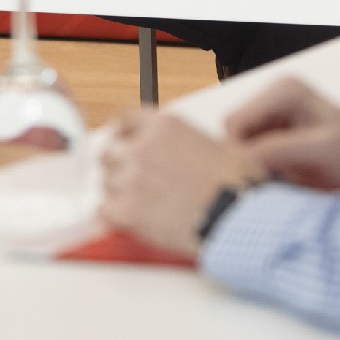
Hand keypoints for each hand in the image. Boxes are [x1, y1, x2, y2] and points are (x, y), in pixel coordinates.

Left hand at [98, 108, 259, 257]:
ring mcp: (131, 179)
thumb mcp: (222, 145)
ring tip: (140, 203)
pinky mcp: (126, 210)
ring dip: (118, 193)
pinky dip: (113, 217)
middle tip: (132, 179)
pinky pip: (104, 210)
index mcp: (165, 126)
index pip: (124, 120)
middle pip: (109, 152)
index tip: (123, 143)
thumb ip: (195, 143)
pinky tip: (129, 220)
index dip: (123, 134)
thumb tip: (199, 154)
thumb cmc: (236, 185)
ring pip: (106, 183)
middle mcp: (143, 148)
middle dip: (118, 165)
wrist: (233, 218)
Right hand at [226, 78, 339, 190]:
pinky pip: (250, 158)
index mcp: (283, 90)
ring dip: (254, 170)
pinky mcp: (274, 136)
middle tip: (277, 183)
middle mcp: (273, 97)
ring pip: (237, 150)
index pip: (232, 125)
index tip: (264, 180)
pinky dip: (260, 173)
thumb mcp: (322, 151)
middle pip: (231, 137)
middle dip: (247, 162)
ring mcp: (272, 117)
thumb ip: (279, 150)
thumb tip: (238, 160)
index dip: (241, 155)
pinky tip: (285, 182)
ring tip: (285, 183)